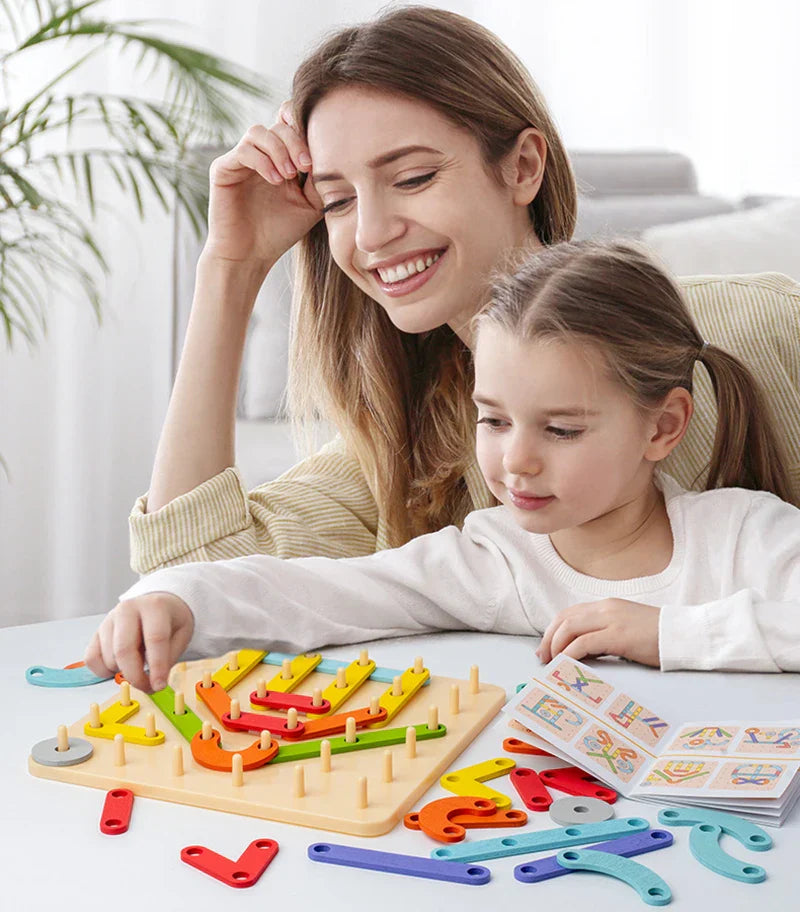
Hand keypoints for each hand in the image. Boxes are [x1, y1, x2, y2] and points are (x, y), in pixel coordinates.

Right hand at [84, 593, 194, 692]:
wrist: (156, 604)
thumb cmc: (169, 620)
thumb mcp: (182, 634)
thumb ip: (169, 657)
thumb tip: (155, 682)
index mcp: (154, 606)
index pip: (155, 638)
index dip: (157, 666)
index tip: (159, 685)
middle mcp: (128, 609)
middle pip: (124, 650)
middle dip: (135, 676)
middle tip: (148, 687)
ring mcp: (109, 620)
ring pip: (109, 657)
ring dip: (123, 672)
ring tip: (139, 666)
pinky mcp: (97, 632)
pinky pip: (92, 659)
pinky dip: (104, 671)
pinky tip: (121, 666)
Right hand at [203, 101, 323, 266]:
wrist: (250, 256)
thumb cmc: (279, 232)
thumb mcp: (310, 204)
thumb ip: (320, 178)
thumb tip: (332, 153)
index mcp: (281, 158)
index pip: (291, 123)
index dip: (305, 126)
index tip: (319, 154)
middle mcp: (260, 154)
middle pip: (279, 125)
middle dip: (296, 141)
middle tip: (306, 166)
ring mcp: (240, 160)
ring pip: (259, 132)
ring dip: (279, 150)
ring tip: (289, 176)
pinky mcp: (223, 169)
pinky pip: (243, 151)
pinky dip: (262, 162)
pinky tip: (275, 181)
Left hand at [536, 598, 660, 667]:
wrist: (685, 635)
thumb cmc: (660, 636)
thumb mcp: (627, 628)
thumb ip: (605, 633)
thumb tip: (582, 651)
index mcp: (607, 606)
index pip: (570, 613)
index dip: (553, 630)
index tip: (546, 647)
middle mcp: (606, 609)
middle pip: (564, 619)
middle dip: (548, 638)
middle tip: (542, 658)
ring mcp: (611, 620)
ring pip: (569, 628)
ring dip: (555, 647)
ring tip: (552, 663)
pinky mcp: (618, 636)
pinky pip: (583, 643)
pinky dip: (569, 654)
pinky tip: (566, 665)